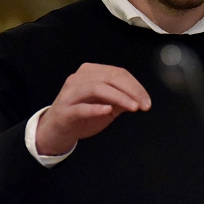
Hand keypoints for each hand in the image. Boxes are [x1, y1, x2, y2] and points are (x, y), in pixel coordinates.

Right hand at [35, 63, 151, 155]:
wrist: (56, 131)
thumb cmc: (82, 116)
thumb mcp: (107, 106)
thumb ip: (121, 99)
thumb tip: (140, 98)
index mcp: (91, 72)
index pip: (118, 73)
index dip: (136, 86)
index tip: (147, 101)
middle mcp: (79, 78)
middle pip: (110, 77)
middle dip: (131, 90)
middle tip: (144, 104)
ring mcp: (70, 93)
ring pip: (97, 88)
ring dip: (118, 97)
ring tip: (133, 107)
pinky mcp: (65, 110)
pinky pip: (81, 107)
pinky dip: (96, 108)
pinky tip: (108, 110)